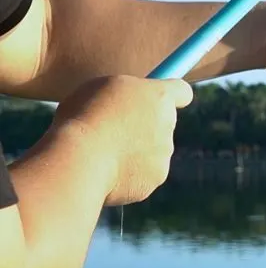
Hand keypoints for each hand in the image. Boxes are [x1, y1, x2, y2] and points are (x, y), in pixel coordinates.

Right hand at [52, 75, 192, 205]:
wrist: (80, 158)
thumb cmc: (83, 117)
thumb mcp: (100, 89)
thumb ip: (125, 96)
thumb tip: (129, 106)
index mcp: (159, 96)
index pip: (182, 91)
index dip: (171, 95)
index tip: (158, 99)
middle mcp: (168, 124)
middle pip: (163, 122)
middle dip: (143, 125)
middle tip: (113, 128)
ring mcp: (165, 154)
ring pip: (152, 150)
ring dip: (133, 150)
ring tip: (101, 151)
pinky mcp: (156, 178)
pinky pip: (143, 173)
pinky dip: (128, 172)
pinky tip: (105, 169)